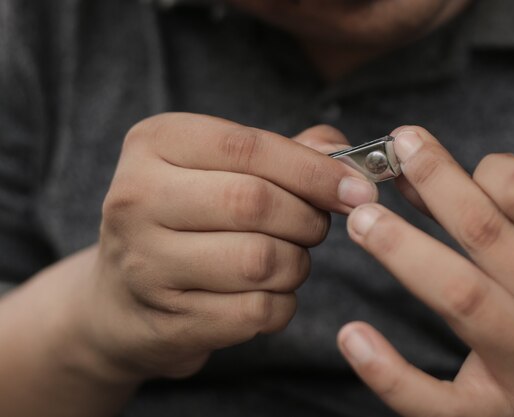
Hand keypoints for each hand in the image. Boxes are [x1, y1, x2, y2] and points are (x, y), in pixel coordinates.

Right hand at [74, 114, 375, 380]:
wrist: (121, 297)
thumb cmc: (188, 218)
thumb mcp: (221, 168)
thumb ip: (286, 153)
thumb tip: (347, 159)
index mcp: (155, 143)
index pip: (249, 147)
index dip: (315, 170)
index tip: (358, 189)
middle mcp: (136, 198)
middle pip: (256, 202)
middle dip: (308, 218)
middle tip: (316, 226)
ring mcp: (145, 264)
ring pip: (262, 260)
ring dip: (297, 264)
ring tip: (288, 259)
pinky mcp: (167, 319)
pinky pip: (257, 311)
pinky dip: (283, 303)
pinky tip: (269, 293)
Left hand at [338, 126, 513, 415]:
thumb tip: (444, 175)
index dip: (488, 167)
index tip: (467, 165)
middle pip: (487, 237)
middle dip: (434, 186)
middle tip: (396, 154)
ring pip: (457, 298)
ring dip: (401, 249)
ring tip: (363, 219)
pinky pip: (430, 401)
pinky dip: (385, 371)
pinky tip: (351, 336)